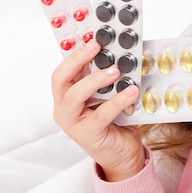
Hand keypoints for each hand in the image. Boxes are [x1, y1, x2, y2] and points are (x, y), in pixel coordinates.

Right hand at [51, 39, 144, 180]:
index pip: (63, 70)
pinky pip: (100, 115)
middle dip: (77, 59)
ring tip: (116, 70)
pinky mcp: (87, 135)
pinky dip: (117, 101)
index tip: (92, 38)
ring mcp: (73, 123)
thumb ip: (108, 79)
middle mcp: (64, 109)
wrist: (124, 154)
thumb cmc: (116, 122)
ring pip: (74, 96)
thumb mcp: (109, 95)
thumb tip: (119, 54)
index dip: (75, 53)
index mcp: (67, 96)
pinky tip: (132, 92)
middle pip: (60, 80)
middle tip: (97, 47)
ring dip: (95, 80)